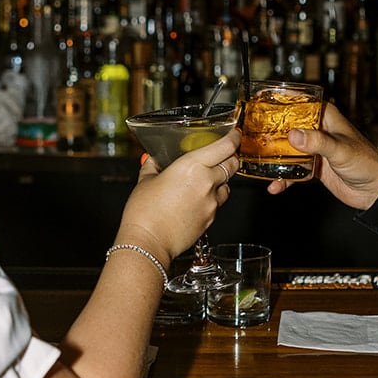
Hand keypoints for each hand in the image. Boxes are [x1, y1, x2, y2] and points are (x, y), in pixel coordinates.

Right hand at [120, 129, 239, 262]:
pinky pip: (218, 202)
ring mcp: (211, 202)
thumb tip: (154, 159)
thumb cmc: (144, 212)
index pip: (225, 146)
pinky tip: (196, 200)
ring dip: (221, 179)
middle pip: (232, 164)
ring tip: (205, 180)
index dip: (233, 138)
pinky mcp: (211, 218)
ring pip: (227, 184)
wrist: (148, 242)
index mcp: (192, 166)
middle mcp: (207, 182)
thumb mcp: (145, 181)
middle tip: (222, 155)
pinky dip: (212, 198)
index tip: (233, 134)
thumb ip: (153, 166)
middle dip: (230, 157)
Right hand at [266, 102, 377, 209]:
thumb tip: (293, 136)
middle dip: (269, 131)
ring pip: (287, 148)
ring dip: (273, 157)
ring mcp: (314, 149)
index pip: (299, 101)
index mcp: (325, 116)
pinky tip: (275, 186)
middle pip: (287, 125)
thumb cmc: (367, 162)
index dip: (279, 100)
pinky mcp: (313, 166)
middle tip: (249, 134)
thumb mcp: (340, 149)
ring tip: (256, 162)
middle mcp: (317, 130)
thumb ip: (317, 142)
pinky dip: (283, 178)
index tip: (259, 100)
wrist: (376, 189)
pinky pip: (293, 170)